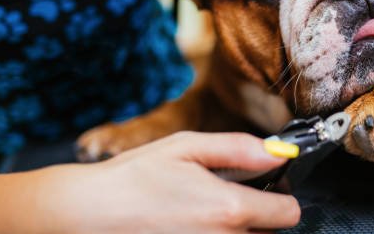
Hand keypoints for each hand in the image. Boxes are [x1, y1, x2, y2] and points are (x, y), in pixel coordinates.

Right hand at [33, 132, 300, 232]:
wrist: (85, 214)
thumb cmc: (134, 177)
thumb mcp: (186, 147)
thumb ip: (238, 148)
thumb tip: (278, 152)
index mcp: (229, 209)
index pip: (288, 214)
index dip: (282, 198)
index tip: (267, 190)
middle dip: (257, 217)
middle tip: (226, 200)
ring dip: (236, 232)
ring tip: (204, 215)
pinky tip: (189, 228)